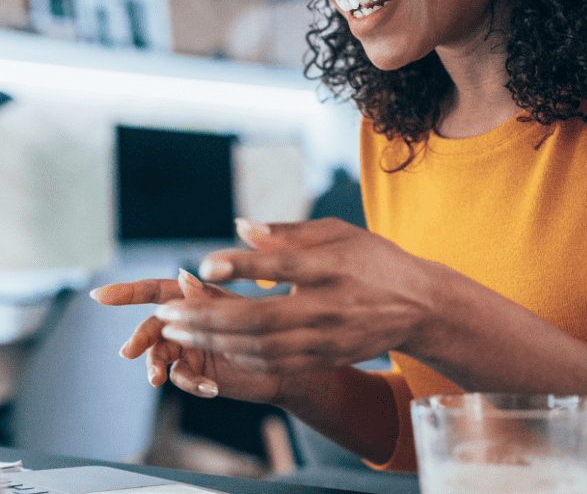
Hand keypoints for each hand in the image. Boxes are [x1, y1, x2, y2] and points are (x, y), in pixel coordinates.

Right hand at [91, 270, 290, 403]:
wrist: (289, 364)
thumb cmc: (269, 329)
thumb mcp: (239, 310)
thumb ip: (208, 298)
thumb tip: (183, 277)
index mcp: (193, 298)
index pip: (154, 291)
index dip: (126, 292)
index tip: (98, 295)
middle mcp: (186, 321)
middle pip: (151, 327)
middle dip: (137, 338)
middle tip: (128, 352)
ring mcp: (188, 347)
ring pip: (159, 356)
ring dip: (157, 367)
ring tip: (158, 380)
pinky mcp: (196, 372)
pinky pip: (181, 377)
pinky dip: (189, 382)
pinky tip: (209, 387)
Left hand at [154, 218, 447, 376]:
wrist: (420, 305)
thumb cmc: (370, 259)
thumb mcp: (336, 232)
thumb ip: (286, 232)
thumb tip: (238, 225)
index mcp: (332, 266)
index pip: (281, 266)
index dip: (241, 266)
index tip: (204, 265)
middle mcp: (329, 305)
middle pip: (260, 317)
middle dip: (207, 317)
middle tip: (167, 312)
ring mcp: (327, 337)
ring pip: (261, 347)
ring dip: (213, 340)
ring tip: (176, 329)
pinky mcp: (326, 357)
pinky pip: (275, 362)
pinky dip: (239, 355)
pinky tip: (211, 344)